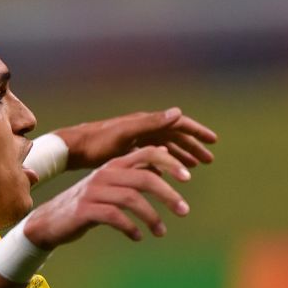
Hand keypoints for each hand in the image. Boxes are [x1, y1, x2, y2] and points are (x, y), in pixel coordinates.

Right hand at [23, 145, 190, 248]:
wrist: (51, 221)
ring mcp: (95, 191)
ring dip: (152, 217)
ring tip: (161, 232)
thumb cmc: (88, 204)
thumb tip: (162, 161)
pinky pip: (115, 217)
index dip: (169, 163)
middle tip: (184, 211)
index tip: (188, 178)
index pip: (147, 154)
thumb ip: (134, 173)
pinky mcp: (86, 210)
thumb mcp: (112, 186)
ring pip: (132, 199)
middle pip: (144, 178)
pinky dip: (131, 228)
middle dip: (168, 194)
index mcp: (114, 165)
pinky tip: (139, 237)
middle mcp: (105, 174)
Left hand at [57, 108, 215, 170]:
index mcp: (146, 122)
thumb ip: (151, 123)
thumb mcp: (126, 133)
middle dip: (193, 147)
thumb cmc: (97, 142)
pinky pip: (153, 156)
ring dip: (181, 155)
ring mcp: (136, 139)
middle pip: (175, 136)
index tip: (213, 142)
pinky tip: (169, 174)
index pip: (179, 125)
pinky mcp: (128, 150)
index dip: (197, 133)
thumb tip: (178, 113)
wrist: (74, 148)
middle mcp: (143, 128)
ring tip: (194, 167)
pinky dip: (164, 163)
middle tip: (209, 160)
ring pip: (165, 147)